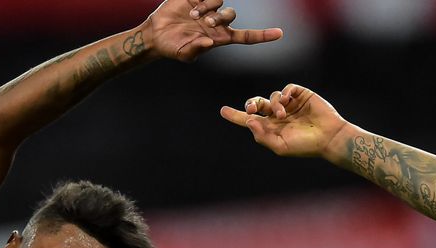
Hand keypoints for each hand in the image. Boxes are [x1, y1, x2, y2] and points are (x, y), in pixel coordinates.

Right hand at [145, 0, 282, 61]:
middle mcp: (217, 22)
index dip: (263, 35)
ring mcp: (208, 8)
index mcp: (219, 38)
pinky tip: (192, 6)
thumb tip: (208, 42)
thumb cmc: (172, 48)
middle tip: (204, 22)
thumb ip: (196, 50)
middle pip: (231, 15)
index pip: (246, 36)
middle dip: (220, 17)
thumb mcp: (184, 54)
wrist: (156, 34)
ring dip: (208, 7)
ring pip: (219, 1)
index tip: (279, 34)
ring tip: (192, 15)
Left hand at [220, 84, 350, 158]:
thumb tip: (249, 120)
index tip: (223, 111)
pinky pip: (287, 89)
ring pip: (272, 97)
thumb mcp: (280, 147)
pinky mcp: (300, 95)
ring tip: (283, 113)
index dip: (235, 115)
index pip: (249, 120)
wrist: (328, 137)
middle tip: (251, 109)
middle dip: (251, 104)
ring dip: (274, 104)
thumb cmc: (305, 146)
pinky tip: (286, 101)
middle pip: (257, 104)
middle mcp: (277, 115)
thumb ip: (263, 136)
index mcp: (271, 128)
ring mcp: (289, 104)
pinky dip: (284, 93)